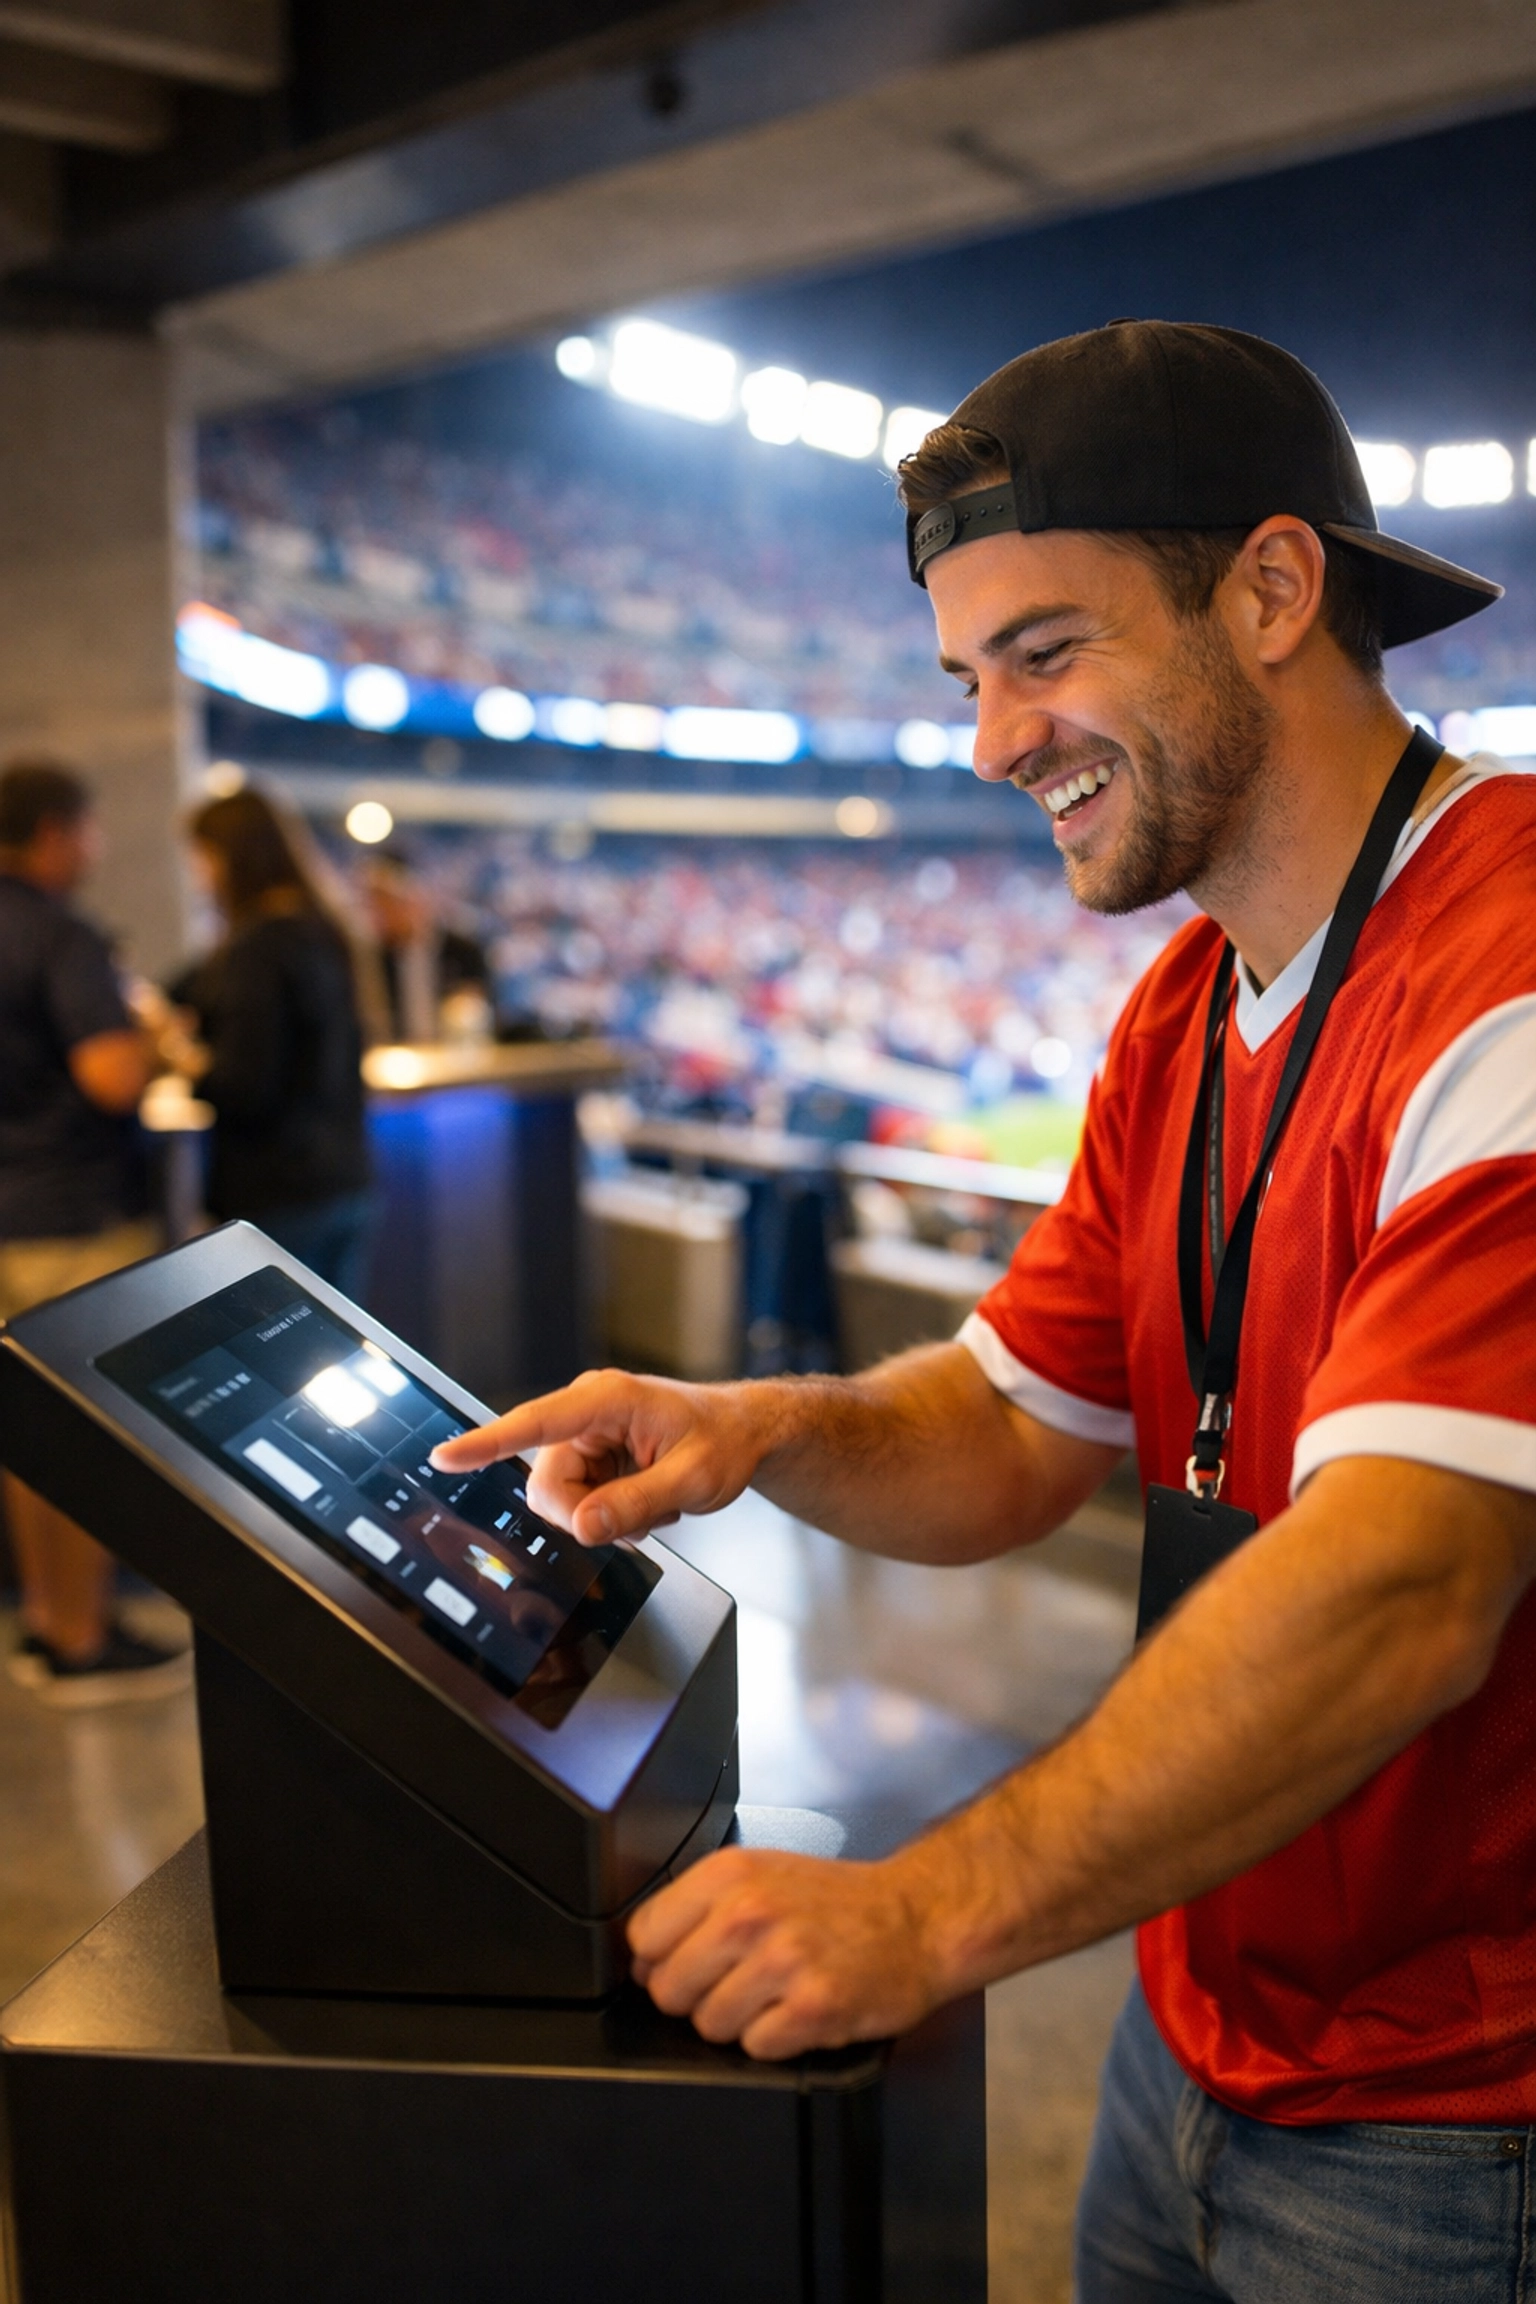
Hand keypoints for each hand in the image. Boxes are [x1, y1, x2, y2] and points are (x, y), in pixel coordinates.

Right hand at [428, 1368, 778, 1544]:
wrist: (743, 1433)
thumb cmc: (725, 1441)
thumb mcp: (693, 1479)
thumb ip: (637, 1503)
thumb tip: (582, 1526)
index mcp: (607, 1399)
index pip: (535, 1422)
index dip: (487, 1443)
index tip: (445, 1457)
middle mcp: (587, 1412)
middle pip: (547, 1483)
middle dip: (584, 1514)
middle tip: (640, 1521)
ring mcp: (586, 1435)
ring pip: (560, 1499)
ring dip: (602, 1517)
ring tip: (652, 1506)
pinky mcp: (591, 1456)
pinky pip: (576, 1501)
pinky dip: (609, 1514)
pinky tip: (646, 1504)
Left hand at [627, 1845, 943, 2059]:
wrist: (915, 1918)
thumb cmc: (837, 1902)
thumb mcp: (760, 1875)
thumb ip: (698, 1908)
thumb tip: (642, 1960)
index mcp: (730, 1874)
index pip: (644, 1937)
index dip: (661, 1959)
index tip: (687, 1961)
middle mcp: (750, 1912)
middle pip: (669, 1988)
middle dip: (697, 1995)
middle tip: (738, 1981)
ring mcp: (782, 1961)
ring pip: (709, 2024)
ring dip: (739, 2020)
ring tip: (774, 1993)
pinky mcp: (814, 2007)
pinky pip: (755, 2048)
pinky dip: (775, 2039)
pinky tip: (798, 2010)